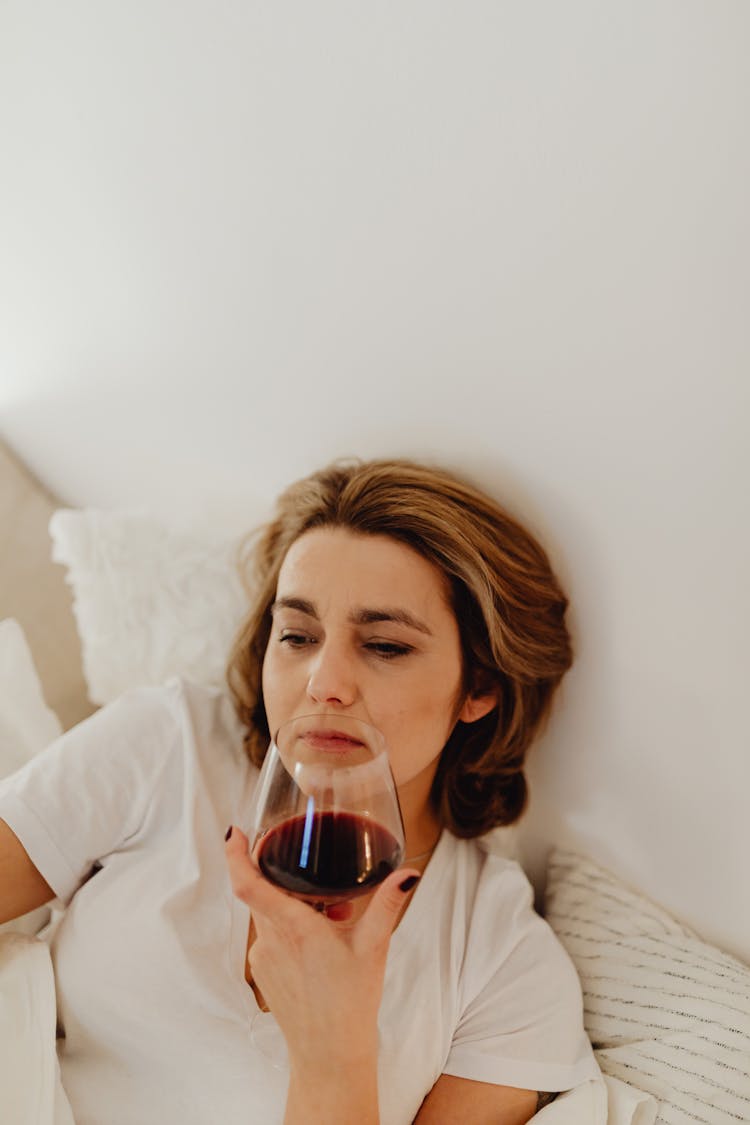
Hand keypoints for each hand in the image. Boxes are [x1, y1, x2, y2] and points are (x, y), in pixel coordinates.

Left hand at [225, 825, 419, 1077]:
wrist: (329, 1056)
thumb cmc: (351, 1003)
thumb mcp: (374, 947)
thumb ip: (388, 905)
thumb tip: (409, 874)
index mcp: (294, 928)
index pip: (248, 884)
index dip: (236, 855)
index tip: (234, 832)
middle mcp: (271, 941)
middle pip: (262, 892)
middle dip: (284, 876)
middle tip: (311, 867)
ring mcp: (263, 958)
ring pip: (269, 914)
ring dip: (293, 904)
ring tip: (334, 914)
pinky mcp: (263, 973)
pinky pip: (270, 935)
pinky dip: (290, 927)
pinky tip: (321, 939)